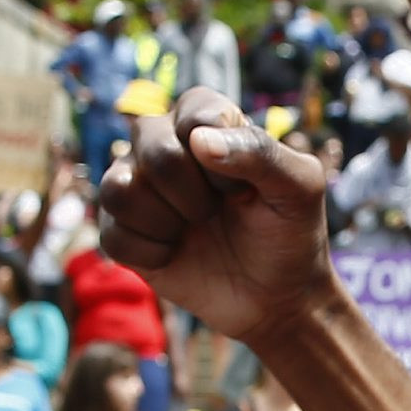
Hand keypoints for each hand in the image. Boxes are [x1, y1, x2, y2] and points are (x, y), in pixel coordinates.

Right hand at [104, 88, 336, 348]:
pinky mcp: (122, 231)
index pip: (193, 113)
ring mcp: (139, 187)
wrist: (276, 297)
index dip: (218, 155)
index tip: (243, 190)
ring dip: (165, 221)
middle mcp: (165, 144)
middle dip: (192, 192)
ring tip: (194, 231)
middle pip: (151, 145)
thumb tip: (198, 139)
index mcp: (208, 122)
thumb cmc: (289, 233)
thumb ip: (260, 152)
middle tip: (215, 213)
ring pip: (117, 188)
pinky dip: (150, 252)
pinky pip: (112, 234)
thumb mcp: (299, 189)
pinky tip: (175, 254)